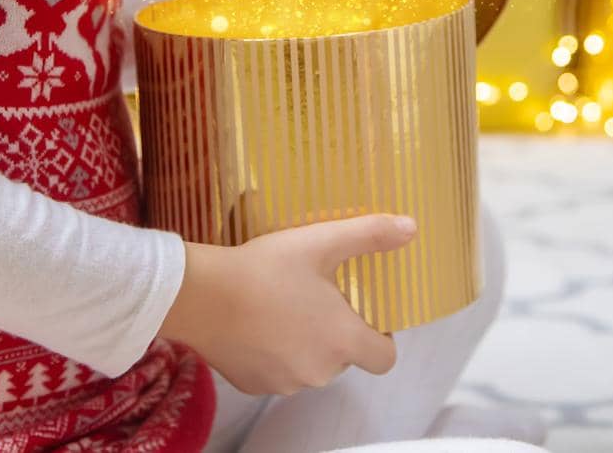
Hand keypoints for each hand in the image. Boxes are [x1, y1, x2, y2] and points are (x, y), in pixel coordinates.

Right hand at [157, 213, 416, 395]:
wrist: (202, 295)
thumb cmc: (265, 268)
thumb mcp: (321, 242)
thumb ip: (369, 235)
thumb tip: (410, 228)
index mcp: (342, 341)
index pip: (384, 359)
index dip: (381, 338)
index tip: (364, 315)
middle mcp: (319, 371)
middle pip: (344, 360)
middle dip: (336, 335)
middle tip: (317, 299)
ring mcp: (285, 382)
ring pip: (309, 367)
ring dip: (305, 345)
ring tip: (284, 308)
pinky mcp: (254, 385)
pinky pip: (276, 373)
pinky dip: (274, 355)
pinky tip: (258, 325)